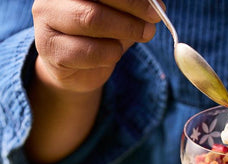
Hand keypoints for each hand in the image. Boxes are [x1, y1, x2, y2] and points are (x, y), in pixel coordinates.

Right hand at [32, 0, 162, 92]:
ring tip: (138, 37)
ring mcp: (46, 22)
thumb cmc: (99, 36)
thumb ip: (133, 8)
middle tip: (152, 24)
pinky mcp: (51, 50)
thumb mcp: (118, 16)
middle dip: (132, 10)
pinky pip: (90, 51)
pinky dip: (111, 54)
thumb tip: (157, 5)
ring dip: (124, 32)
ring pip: (92, 19)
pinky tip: (113, 54)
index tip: (157, 8)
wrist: (74, 69)